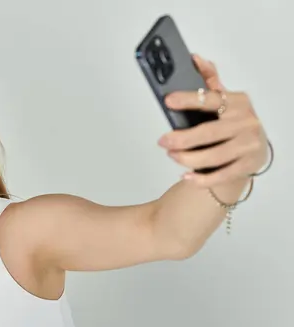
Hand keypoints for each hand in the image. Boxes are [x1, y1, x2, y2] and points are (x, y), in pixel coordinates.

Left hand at [157, 54, 268, 186]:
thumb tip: (195, 59)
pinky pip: (220, 175)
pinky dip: (200, 178)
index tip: (168, 100)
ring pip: (213, 156)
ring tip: (172, 155)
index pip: (211, 99)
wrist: (252, 151)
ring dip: (187, 158)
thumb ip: (209, 81)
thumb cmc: (231, 123)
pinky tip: (185, 176)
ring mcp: (248, 146)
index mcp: (238, 102)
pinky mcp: (247, 166)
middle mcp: (246, 123)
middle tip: (163, 140)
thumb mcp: (223, 100)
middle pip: (209, 133)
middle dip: (182, 138)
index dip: (188, 99)